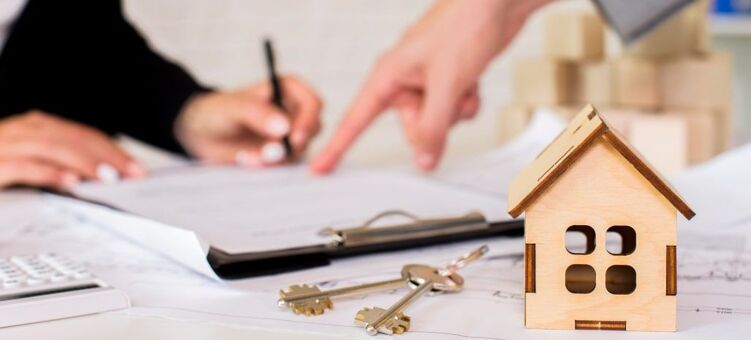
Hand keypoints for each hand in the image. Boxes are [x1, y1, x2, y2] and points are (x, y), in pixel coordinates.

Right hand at [0, 111, 143, 190]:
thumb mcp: (31, 166)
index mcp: (31, 129)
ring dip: (83, 162)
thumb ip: (61, 166)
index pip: (79, 134)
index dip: (111, 149)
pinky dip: (49, 173)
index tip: (136, 168)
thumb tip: (102, 177)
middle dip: (105, 154)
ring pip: (49, 147)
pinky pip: (22, 167)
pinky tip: (70, 184)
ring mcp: (2, 146)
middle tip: (132, 173)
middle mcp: (17, 131)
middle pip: (70, 137)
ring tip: (109, 178)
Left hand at [175, 75, 321, 166]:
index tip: (294, 139)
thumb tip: (284, 127)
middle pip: (313, 130)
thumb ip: (258, 114)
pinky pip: (286, 164)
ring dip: (275, 158)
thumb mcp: (233, 108)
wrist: (202, 135)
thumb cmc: (217, 111)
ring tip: (246, 156)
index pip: (312, 103)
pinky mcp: (282, 154)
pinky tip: (246, 159)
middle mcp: (294, 111)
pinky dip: (268, 166)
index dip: (308, 121)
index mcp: (288, 90)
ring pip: (300, 150)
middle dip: (292, 145)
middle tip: (268, 154)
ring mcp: (290, 134)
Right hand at [311, 0, 551, 173]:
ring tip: (464, 82)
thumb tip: (423, 161)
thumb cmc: (465, 25)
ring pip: (437, 122)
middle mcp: (404, 80)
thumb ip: (433, 127)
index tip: (319, 168)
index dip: (336, 146)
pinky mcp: (448, 82)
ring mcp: (427, 81)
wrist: (497, 4)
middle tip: (447, 97)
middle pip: (411, 127)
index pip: (355, 119)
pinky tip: (472, 82)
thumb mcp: (446, 83)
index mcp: (388, 74)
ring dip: (457, 110)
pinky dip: (467, 102)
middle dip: (435, 121)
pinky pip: (454, 112)